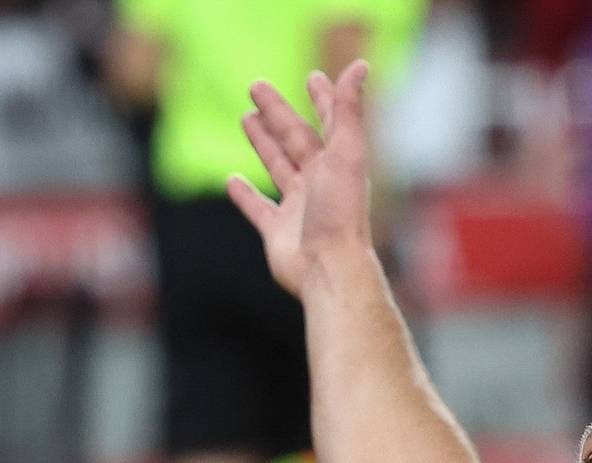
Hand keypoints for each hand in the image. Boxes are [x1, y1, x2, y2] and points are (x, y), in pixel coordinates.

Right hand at [227, 62, 372, 295]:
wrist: (329, 269)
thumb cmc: (340, 212)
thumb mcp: (346, 152)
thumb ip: (349, 109)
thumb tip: (360, 64)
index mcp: (339, 164)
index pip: (330, 122)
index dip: (324, 99)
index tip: (314, 77)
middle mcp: (320, 183)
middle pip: (296, 139)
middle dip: (278, 113)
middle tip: (256, 86)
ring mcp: (299, 208)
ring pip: (278, 167)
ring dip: (263, 143)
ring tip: (246, 118)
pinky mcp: (278, 232)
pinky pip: (258, 209)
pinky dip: (245, 195)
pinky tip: (231, 179)